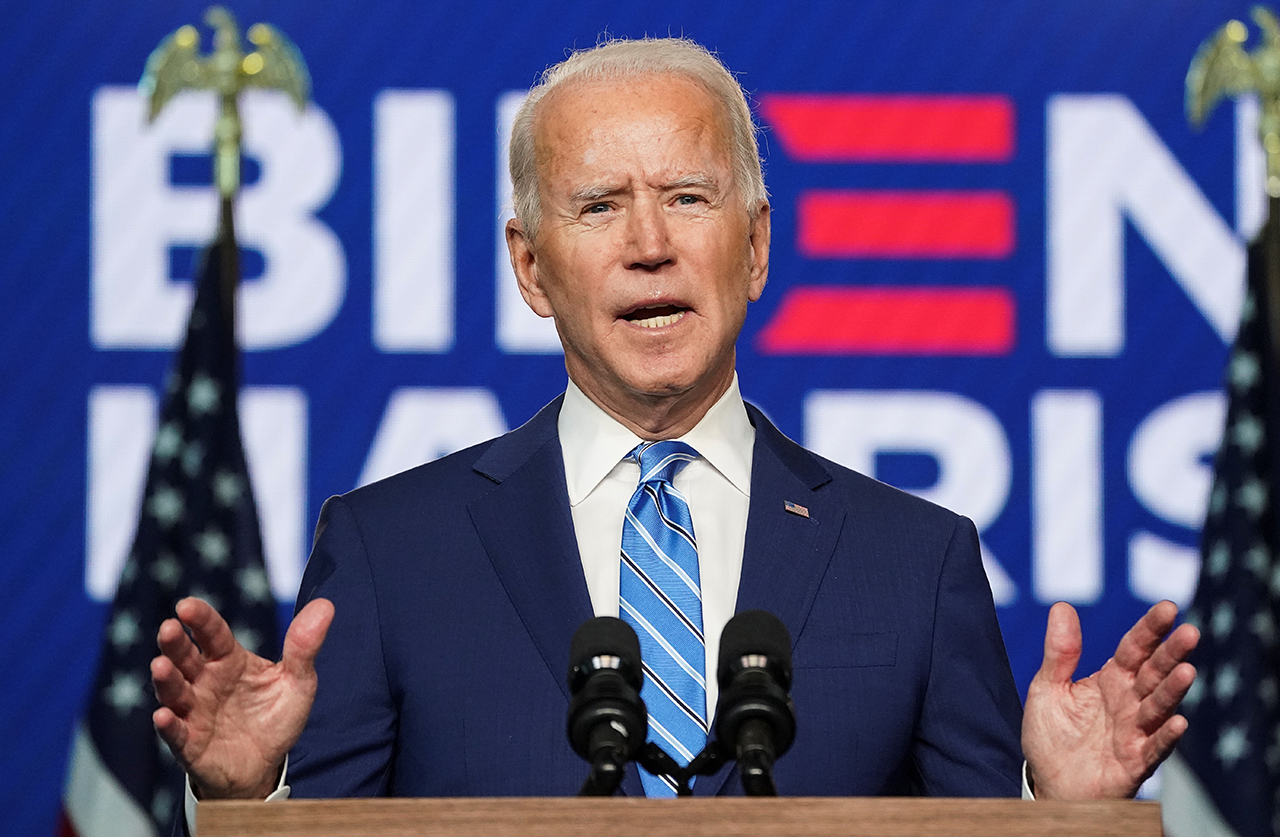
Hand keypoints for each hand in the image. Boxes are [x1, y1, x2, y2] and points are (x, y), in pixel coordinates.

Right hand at [151, 596, 333, 798]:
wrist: (265, 766)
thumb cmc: (275, 717)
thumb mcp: (297, 682)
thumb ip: (304, 646)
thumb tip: (326, 605)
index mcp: (229, 661)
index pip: (213, 634)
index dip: (200, 619)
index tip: (186, 605)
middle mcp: (205, 682)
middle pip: (185, 658)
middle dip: (175, 644)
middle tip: (169, 627)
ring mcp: (194, 712)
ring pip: (174, 692)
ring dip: (166, 680)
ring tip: (160, 666)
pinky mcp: (190, 744)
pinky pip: (176, 734)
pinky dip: (168, 726)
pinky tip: (163, 716)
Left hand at [1022, 600, 1198, 798]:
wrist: (1048, 782)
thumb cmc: (1052, 735)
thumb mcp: (1047, 687)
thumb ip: (1059, 652)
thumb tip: (1061, 606)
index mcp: (1111, 680)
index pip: (1134, 648)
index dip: (1150, 629)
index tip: (1167, 607)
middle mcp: (1129, 702)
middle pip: (1154, 673)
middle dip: (1171, 653)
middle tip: (1189, 632)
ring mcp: (1135, 732)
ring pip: (1158, 707)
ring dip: (1172, 691)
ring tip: (1187, 671)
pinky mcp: (1134, 762)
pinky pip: (1153, 748)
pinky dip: (1166, 736)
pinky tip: (1178, 722)